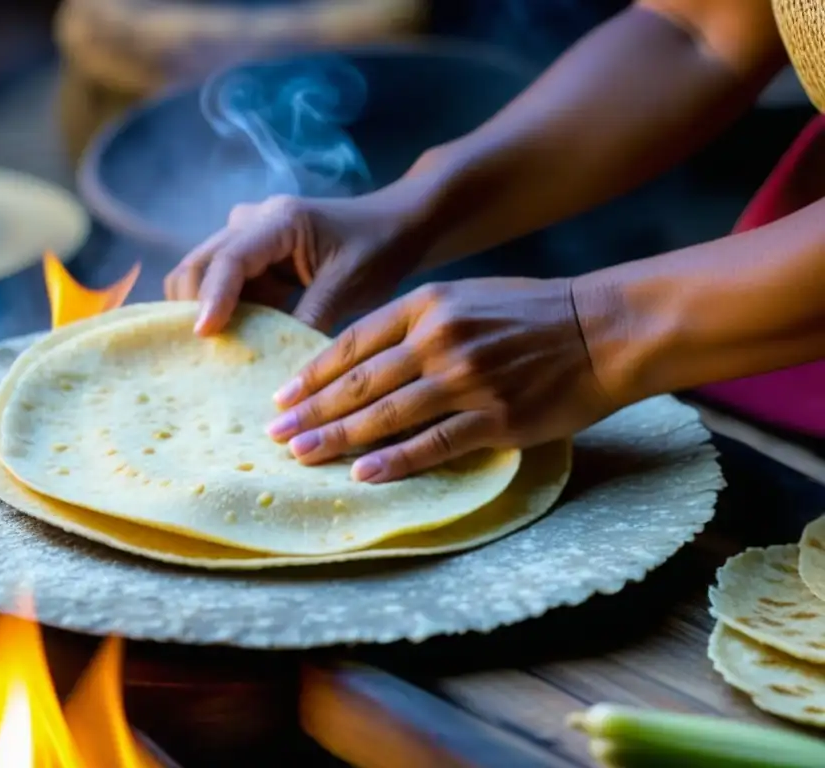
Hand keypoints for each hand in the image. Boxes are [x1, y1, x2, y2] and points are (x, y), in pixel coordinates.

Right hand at [163, 188, 430, 334]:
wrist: (397, 227)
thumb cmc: (379, 248)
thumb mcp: (348, 285)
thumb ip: (310, 319)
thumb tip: (277, 369)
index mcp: (279, 221)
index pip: (230, 258)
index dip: (212, 297)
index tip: (203, 334)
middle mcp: (252, 223)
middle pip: (199, 263)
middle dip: (192, 306)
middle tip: (198, 353)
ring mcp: (247, 240)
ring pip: (202, 276)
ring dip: (203, 312)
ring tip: (211, 352)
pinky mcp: (252, 262)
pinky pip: (222, 289)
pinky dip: (222, 315)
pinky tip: (230, 345)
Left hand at [264, 277, 620, 482]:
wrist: (600, 329)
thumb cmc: (529, 313)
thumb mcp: (465, 296)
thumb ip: (414, 322)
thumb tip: (362, 360)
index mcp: (427, 304)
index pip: (353, 343)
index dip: (312, 373)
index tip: (282, 397)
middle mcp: (440, 339)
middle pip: (359, 382)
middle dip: (312, 412)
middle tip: (274, 435)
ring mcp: (467, 380)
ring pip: (386, 415)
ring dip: (338, 439)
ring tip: (300, 456)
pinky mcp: (494, 418)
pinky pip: (432, 444)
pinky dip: (394, 461)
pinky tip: (361, 474)